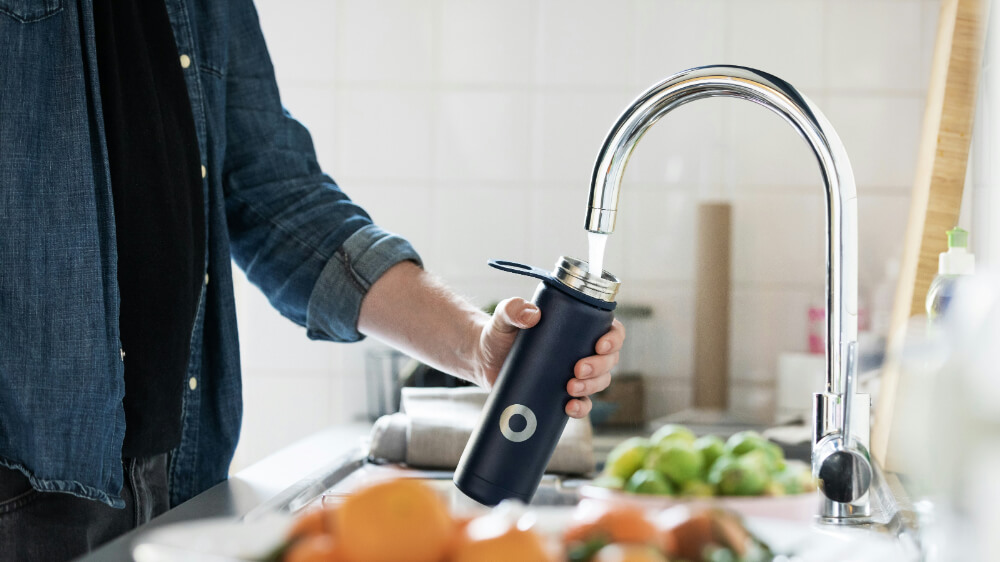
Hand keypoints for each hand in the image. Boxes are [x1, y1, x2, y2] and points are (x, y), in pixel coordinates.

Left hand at [473, 297, 625, 418]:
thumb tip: (531, 315)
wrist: (483, 360)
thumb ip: (512, 309)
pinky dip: (581, 408)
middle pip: (609, 360)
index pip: (611, 330)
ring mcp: (574, 374)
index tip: (600, 345)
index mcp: (579, 327)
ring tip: (570, 388)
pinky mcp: (561, 394)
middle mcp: (582, 350)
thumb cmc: (499, 333)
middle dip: (600, 367)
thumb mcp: (504, 317)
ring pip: (600, 382)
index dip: (614, 339)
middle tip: (577, 369)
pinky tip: (569, 408)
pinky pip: (582, 404)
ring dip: (592, 387)